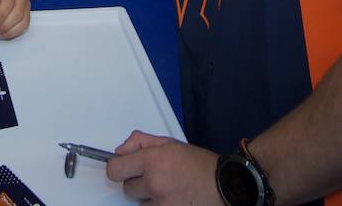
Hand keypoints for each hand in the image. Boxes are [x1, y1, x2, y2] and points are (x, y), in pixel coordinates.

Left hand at [0, 0, 30, 39]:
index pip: (8, 3)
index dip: (1, 16)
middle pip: (18, 14)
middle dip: (5, 26)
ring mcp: (27, 3)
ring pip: (23, 22)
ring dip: (10, 31)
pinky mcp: (28, 12)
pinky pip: (24, 26)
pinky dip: (15, 32)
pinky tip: (6, 33)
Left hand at [106, 131, 221, 203]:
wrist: (226, 185)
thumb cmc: (200, 164)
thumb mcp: (169, 143)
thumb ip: (140, 142)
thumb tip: (120, 151)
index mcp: (152, 161)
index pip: (114, 169)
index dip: (118, 168)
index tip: (124, 168)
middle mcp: (154, 183)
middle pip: (127, 188)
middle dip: (137, 182)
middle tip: (156, 177)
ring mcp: (161, 203)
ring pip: (139, 203)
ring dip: (148, 197)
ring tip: (168, 189)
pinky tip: (173, 198)